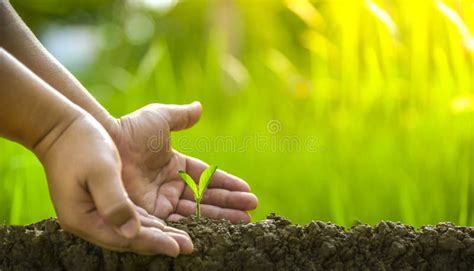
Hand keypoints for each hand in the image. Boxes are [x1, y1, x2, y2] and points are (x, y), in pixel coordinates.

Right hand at [37, 112, 192, 255]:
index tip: (177, 248)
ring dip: (158, 233)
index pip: (126, 238)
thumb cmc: (80, 145)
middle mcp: (89, 221)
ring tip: (182, 239)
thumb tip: (132, 232)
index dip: (154, 243)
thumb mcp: (101, 169)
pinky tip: (165, 223)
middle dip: (161, 242)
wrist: (60, 128)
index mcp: (84, 218)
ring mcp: (94, 213)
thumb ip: (115, 202)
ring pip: (132, 229)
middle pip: (131, 238)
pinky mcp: (101, 202)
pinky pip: (130, 217)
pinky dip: (148, 221)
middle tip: (188, 247)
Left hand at [108, 102, 257, 222]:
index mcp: (176, 165)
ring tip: (244, 221)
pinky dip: (196, 228)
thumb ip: (180, 117)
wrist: (103, 144)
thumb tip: (199, 107)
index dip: (227, 184)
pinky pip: (176, 223)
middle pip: (206, 197)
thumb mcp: (159, 119)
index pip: (208, 178)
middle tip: (252, 210)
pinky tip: (215, 232)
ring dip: (221, 217)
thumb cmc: (129, 130)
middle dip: (230, 203)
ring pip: (196, 212)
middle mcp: (171, 186)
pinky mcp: (150, 215)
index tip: (247, 190)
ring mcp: (161, 201)